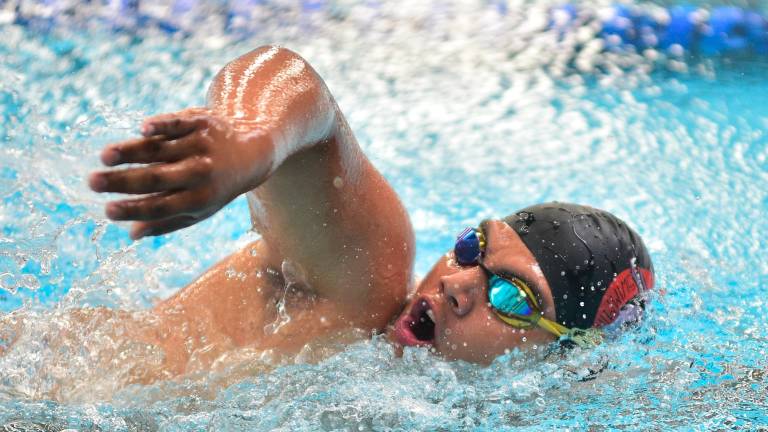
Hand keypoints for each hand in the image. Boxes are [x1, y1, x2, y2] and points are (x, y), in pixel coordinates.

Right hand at [89, 108, 270, 239]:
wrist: (253, 152)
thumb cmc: (218, 186)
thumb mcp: (201, 209)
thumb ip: (167, 222)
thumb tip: (131, 234)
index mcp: (199, 198)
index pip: (160, 206)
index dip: (134, 209)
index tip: (106, 210)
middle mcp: (201, 172)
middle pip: (157, 178)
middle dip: (123, 182)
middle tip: (92, 182)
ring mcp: (201, 145)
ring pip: (160, 150)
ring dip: (131, 152)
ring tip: (104, 157)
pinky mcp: (200, 122)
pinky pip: (178, 124)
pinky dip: (162, 125)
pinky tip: (142, 129)